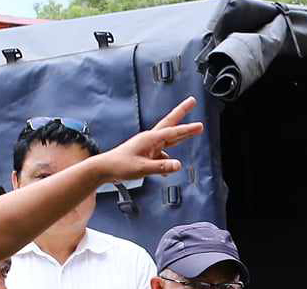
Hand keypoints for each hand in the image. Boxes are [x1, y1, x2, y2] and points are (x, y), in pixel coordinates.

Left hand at [87, 98, 204, 182]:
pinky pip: (162, 155)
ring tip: (194, 131)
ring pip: (169, 137)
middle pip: (171, 123)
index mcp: (150, 139)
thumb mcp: (142, 168)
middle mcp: (150, 138)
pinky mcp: (147, 152)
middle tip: (192, 101)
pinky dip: (167, 161)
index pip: (173, 132)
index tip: (200, 126)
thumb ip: (161, 167)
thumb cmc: (121, 166)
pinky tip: (168, 169)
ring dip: (181, 134)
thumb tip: (178, 165)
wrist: (106, 168)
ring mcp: (149, 145)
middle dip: (182, 112)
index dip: (187, 130)